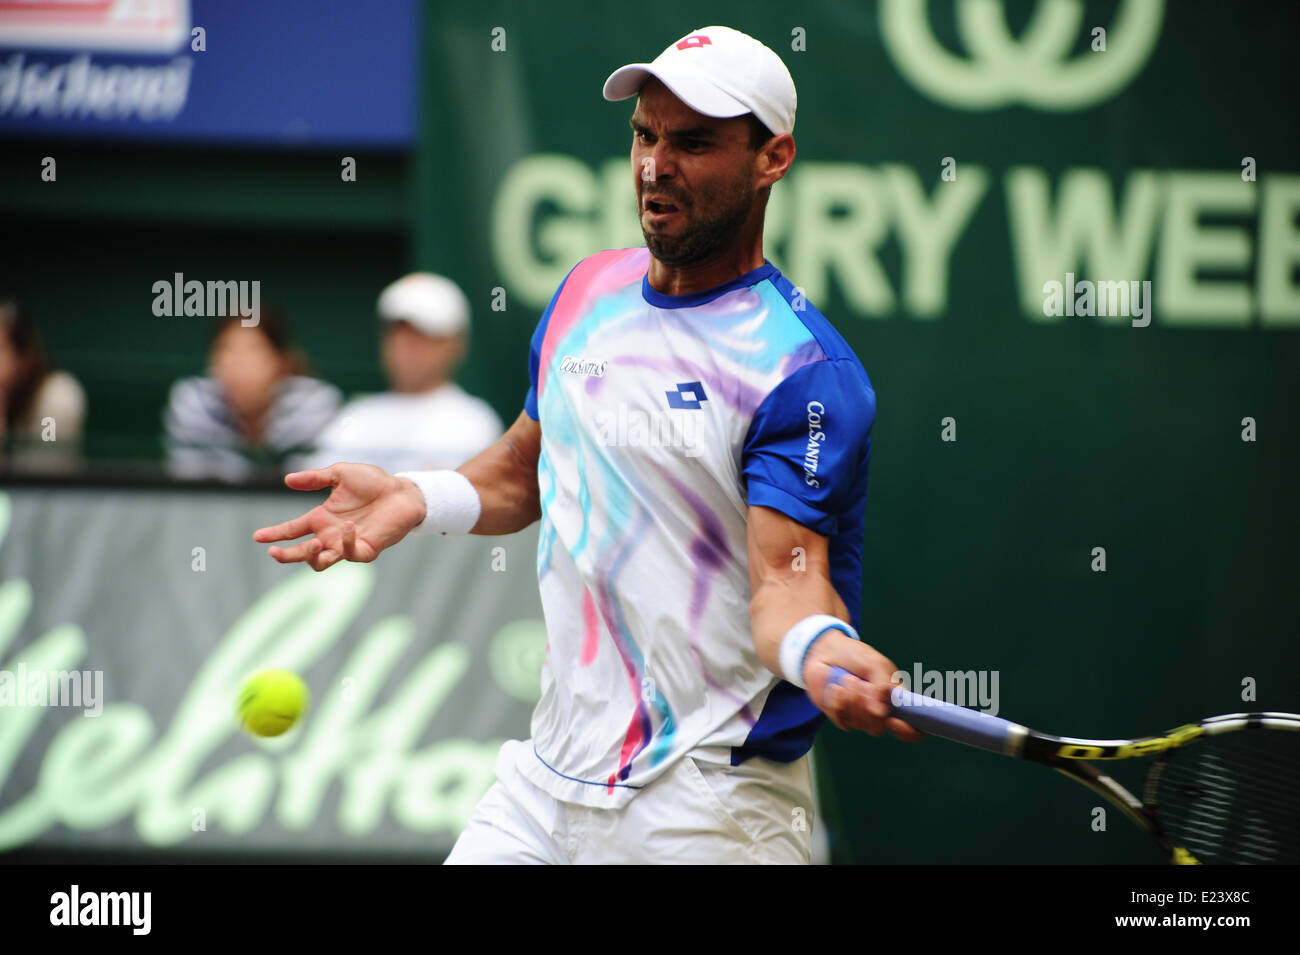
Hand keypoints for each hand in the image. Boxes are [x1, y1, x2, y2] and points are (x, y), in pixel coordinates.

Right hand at [252, 463, 426, 571]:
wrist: (404, 491)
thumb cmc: (374, 483)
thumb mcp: (341, 473)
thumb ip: (316, 478)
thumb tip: (288, 480)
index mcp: (321, 518)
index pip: (292, 530)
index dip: (275, 534)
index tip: (258, 536)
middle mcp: (331, 534)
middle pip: (301, 553)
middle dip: (286, 555)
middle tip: (274, 552)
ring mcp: (347, 544)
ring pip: (321, 562)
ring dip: (312, 556)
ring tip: (314, 542)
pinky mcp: (366, 549)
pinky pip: (350, 554)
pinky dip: (346, 543)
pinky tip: (349, 526)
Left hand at [802, 632, 922, 740]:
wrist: (828, 651)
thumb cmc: (857, 656)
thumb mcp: (876, 664)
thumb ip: (882, 686)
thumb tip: (880, 713)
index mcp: (898, 701)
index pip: (913, 729)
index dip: (909, 732)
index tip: (895, 721)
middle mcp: (881, 714)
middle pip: (880, 728)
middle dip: (868, 707)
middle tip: (863, 684)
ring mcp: (860, 718)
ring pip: (860, 724)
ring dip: (853, 700)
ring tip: (849, 678)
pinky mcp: (841, 717)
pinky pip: (842, 720)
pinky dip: (838, 702)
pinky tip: (836, 687)